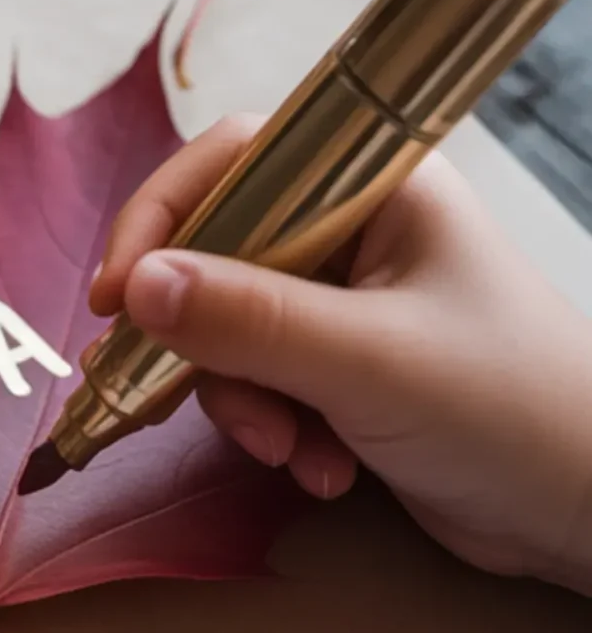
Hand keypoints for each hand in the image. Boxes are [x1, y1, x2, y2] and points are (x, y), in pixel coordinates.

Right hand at [94, 116, 591, 589]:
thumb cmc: (513, 409)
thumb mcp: (369, 363)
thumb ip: (250, 322)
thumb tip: (137, 289)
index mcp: (379, 188)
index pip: (240, 160)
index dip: (165, 216)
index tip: (119, 296)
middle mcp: (362, 233)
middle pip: (223, 253)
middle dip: (205, 338)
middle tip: (173, 395)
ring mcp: (355, 305)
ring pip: (237, 331)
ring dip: (247, 401)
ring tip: (292, 451)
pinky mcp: (352, 373)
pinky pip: (270, 384)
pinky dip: (279, 431)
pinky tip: (325, 471)